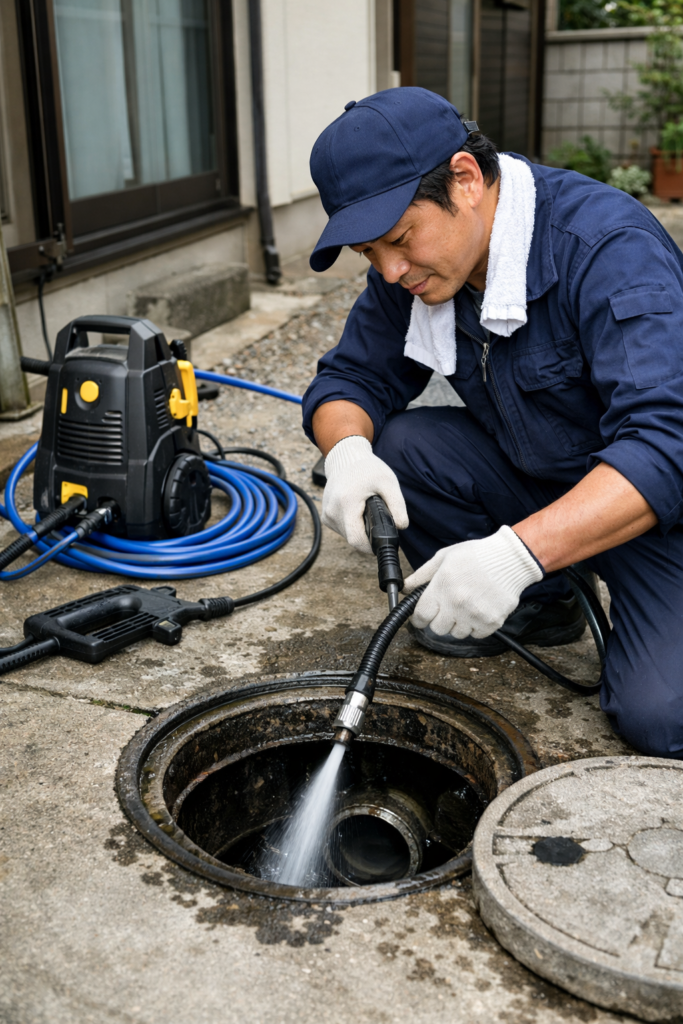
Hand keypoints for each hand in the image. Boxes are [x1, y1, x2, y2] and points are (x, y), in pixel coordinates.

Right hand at [322, 436, 408, 552]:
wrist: (346, 459)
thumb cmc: (368, 469)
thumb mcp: (388, 482)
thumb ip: (397, 505)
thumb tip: (401, 527)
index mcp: (346, 503)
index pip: (356, 539)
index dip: (370, 546)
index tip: (381, 541)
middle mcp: (332, 511)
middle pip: (353, 539)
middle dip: (367, 536)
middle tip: (377, 521)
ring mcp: (326, 514)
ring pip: (347, 536)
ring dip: (360, 531)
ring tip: (366, 512)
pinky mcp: (325, 516)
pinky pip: (342, 530)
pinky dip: (352, 526)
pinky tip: (357, 512)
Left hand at [403, 526, 542, 637]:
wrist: (510, 559)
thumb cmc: (476, 555)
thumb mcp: (444, 557)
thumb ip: (422, 575)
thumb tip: (404, 588)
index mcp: (442, 587)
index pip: (421, 616)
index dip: (419, 618)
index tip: (422, 616)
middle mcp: (457, 604)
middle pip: (437, 629)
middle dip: (439, 620)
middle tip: (447, 608)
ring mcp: (475, 615)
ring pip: (457, 634)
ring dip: (458, 624)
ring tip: (466, 606)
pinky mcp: (492, 622)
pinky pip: (476, 635)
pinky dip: (476, 626)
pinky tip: (479, 610)